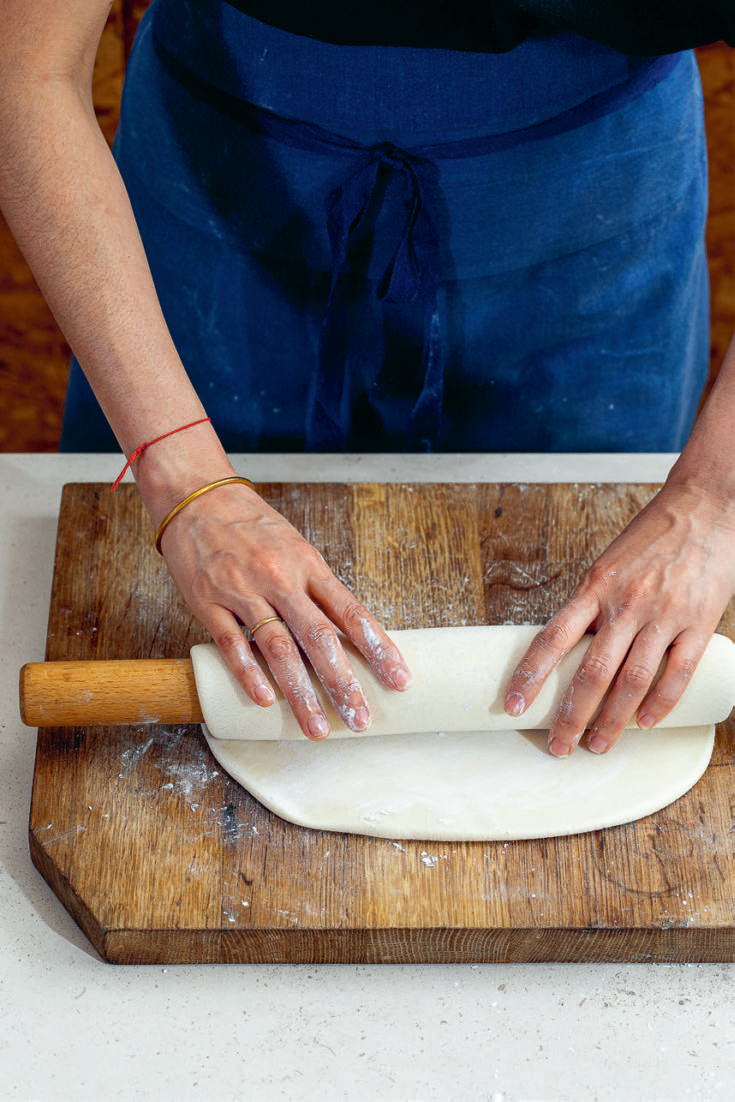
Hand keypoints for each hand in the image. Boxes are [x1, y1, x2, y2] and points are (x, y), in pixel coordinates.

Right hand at [158, 479, 411, 740]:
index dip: (378, 648)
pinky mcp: (209, 603)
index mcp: (309, 566)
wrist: (198, 497)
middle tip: (360, 719)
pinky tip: (266, 700)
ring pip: (279, 649)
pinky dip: (250, 674)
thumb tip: (348, 634)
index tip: (399, 679)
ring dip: (300, 693)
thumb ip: (318, 589)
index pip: (351, 612)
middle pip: (319, 638)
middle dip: (343, 683)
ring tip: (317, 728)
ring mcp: (244, 592)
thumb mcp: (296, 548)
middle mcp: (281, 579)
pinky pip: (232, 644)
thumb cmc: (252, 525)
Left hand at [503, 481, 734, 755]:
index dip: (530, 676)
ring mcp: (664, 615)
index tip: (514, 705)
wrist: (704, 508)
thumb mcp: (607, 566)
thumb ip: (591, 607)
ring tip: (599, 745)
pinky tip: (645, 723)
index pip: (552, 638)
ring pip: (632, 681)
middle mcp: (626, 604)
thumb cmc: (650, 538)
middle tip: (559, 746)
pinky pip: (677, 672)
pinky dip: (660, 704)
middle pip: (592, 673)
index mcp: (595, 587)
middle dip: (572, 716)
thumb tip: (569, 652)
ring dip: (613, 721)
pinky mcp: (699, 622)